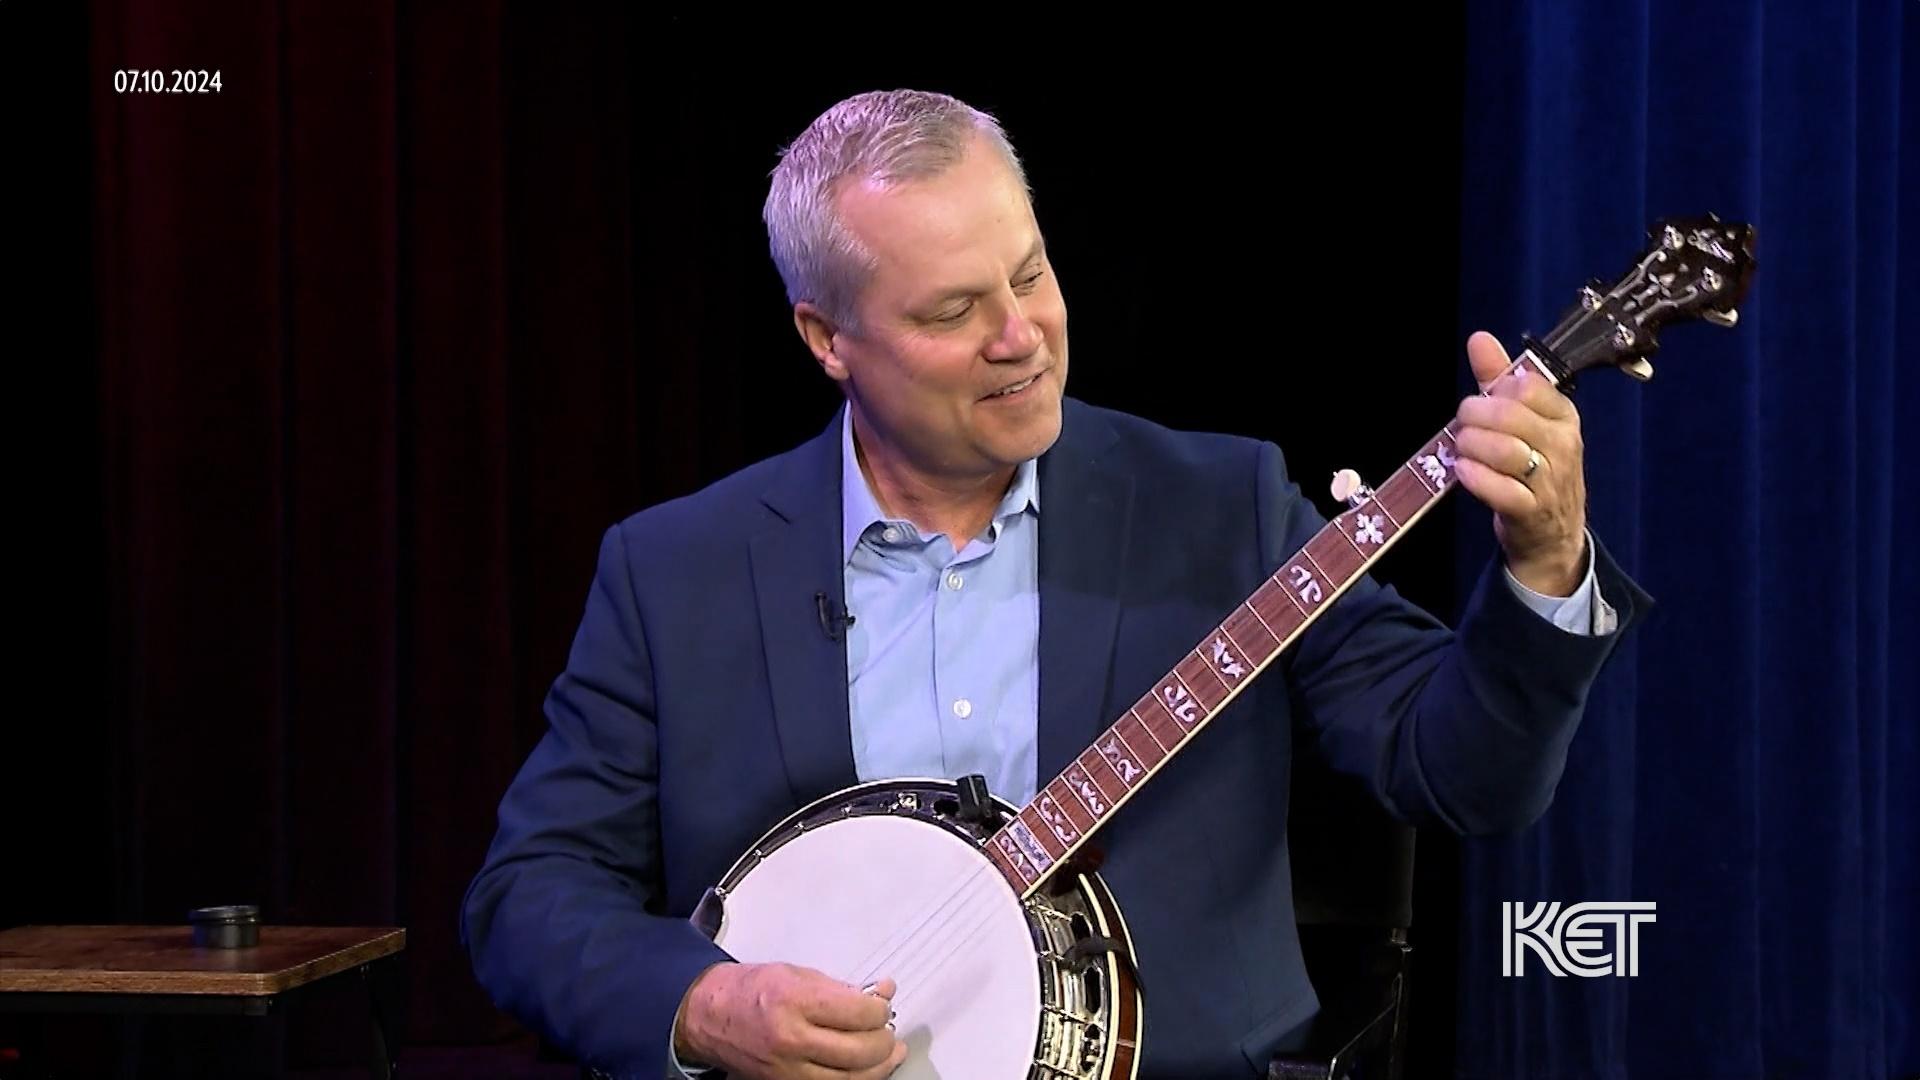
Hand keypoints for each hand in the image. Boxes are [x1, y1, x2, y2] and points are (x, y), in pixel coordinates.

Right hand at [674, 962, 906, 1079]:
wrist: (710, 1016)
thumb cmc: (751, 990)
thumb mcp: (797, 974)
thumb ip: (841, 988)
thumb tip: (882, 994)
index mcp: (794, 1001)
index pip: (859, 1013)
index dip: (880, 1009)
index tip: (883, 1002)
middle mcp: (792, 1039)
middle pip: (860, 1051)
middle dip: (884, 1040)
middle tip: (888, 1028)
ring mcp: (789, 1069)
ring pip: (851, 1079)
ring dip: (879, 1067)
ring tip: (890, 1053)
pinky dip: (855, 1079)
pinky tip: (866, 1069)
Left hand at [1451, 331, 1587, 595]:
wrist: (1552, 533)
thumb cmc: (1533, 467)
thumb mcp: (1523, 420)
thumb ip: (1498, 379)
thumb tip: (1479, 338)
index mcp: (1563, 416)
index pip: (1528, 386)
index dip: (1493, 390)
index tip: (1483, 401)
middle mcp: (1563, 445)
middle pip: (1510, 416)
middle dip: (1474, 416)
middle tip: (1462, 425)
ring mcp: (1550, 480)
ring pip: (1505, 451)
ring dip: (1471, 445)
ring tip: (1460, 448)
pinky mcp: (1530, 511)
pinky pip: (1501, 489)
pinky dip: (1475, 477)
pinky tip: (1462, 470)